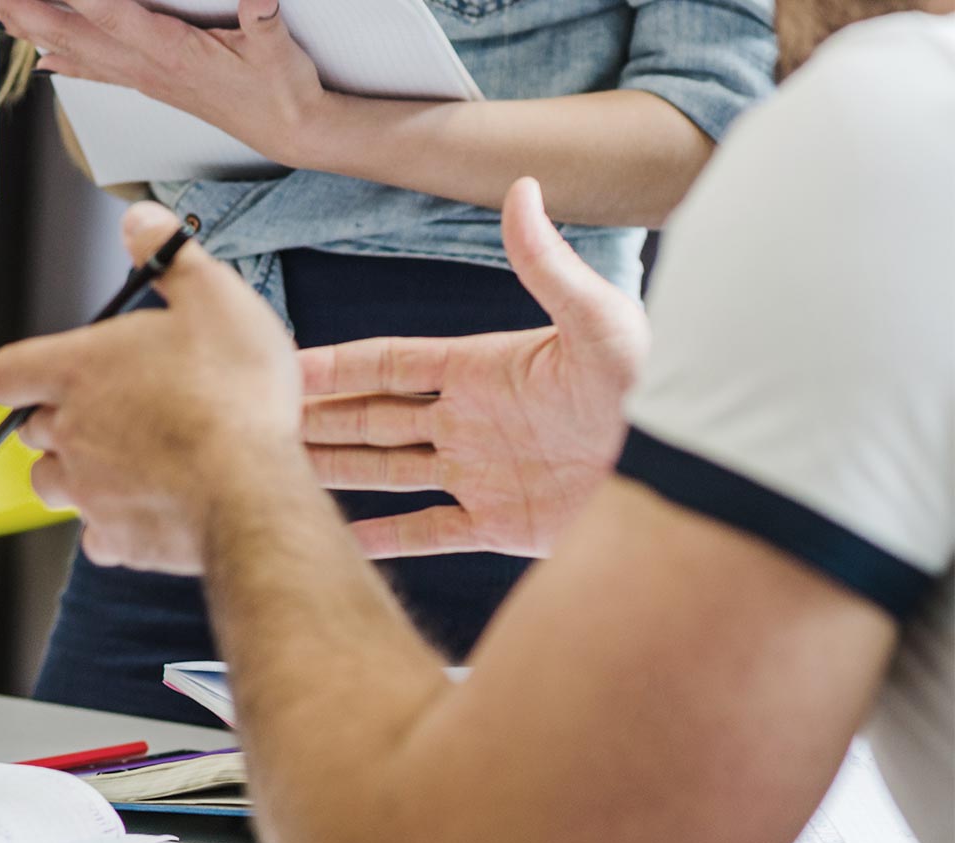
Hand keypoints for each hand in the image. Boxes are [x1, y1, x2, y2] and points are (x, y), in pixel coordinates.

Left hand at [0, 0, 325, 165]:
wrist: (291, 132)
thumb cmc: (282, 91)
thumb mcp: (279, 50)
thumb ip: (264, 20)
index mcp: (173, 54)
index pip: (110, 14)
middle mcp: (150, 69)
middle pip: (74, 34)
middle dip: (29, 11)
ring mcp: (148, 79)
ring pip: (77, 52)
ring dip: (34, 32)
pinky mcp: (154, 85)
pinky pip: (97, 72)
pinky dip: (64, 63)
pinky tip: (42, 60)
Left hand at [0, 202, 301, 573]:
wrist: (251, 489)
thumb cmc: (236, 393)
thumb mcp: (216, 298)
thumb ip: (171, 256)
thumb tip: (138, 219)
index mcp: (78, 370)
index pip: (6, 373)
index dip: (22, 374)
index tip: (48, 374)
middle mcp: (69, 432)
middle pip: (31, 430)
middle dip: (60, 420)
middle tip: (113, 411)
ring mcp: (88, 490)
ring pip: (51, 484)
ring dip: (77, 472)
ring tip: (126, 460)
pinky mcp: (116, 540)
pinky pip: (94, 535)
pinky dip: (111, 523)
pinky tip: (149, 505)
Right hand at [300, 178, 648, 558]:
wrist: (695, 474)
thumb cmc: (653, 387)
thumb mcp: (599, 322)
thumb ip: (547, 265)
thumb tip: (521, 188)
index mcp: (483, 370)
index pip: (389, 364)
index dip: (336, 365)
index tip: (285, 367)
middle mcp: (471, 422)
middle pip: (374, 417)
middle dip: (320, 418)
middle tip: (262, 421)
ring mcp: (481, 474)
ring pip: (388, 471)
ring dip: (337, 470)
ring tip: (283, 471)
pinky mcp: (500, 525)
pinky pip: (427, 531)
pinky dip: (383, 538)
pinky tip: (342, 539)